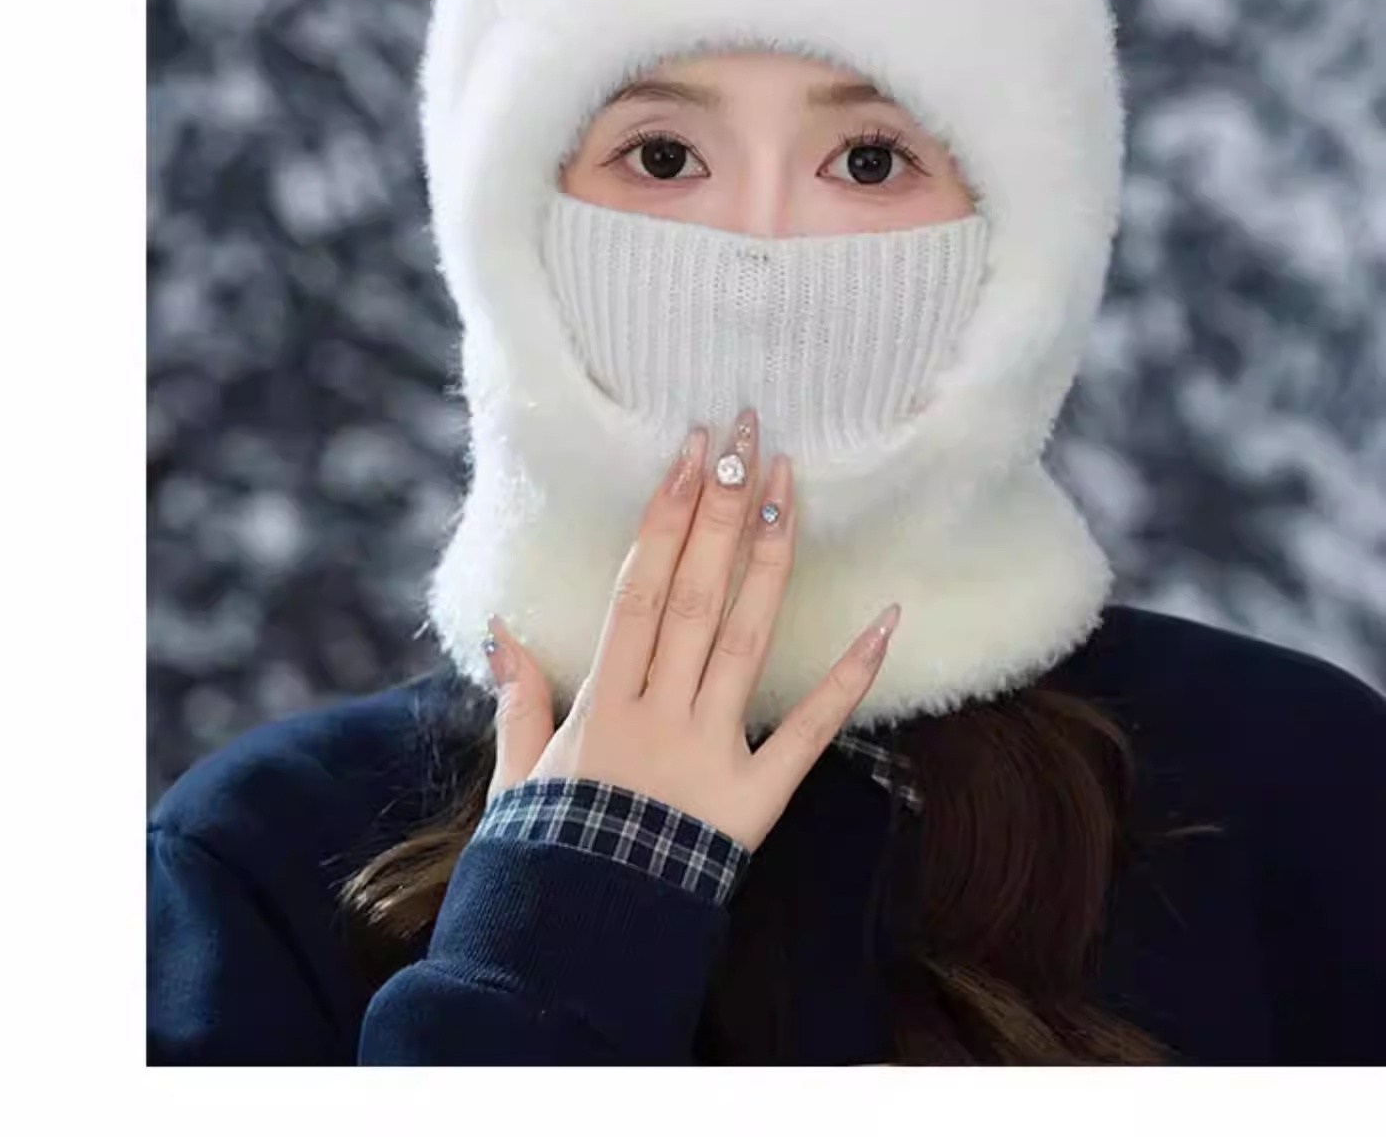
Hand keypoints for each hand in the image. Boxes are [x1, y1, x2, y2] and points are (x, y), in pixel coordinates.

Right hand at [481, 406, 900, 852]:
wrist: (576, 955)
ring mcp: (708, 756)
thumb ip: (518, 697)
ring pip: (744, 639)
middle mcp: (655, 718)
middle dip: (722, 509)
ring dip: (769, 558)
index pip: (640, 589)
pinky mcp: (755, 802)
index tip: (691, 451)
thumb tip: (504, 626)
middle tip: (748, 434)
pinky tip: (884, 619)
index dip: (667, 516)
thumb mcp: (516, 776)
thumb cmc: (546, 859)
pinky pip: (808, 733)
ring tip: (790, 483)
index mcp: (599, 706)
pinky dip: (849, 678)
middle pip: (695, 595)